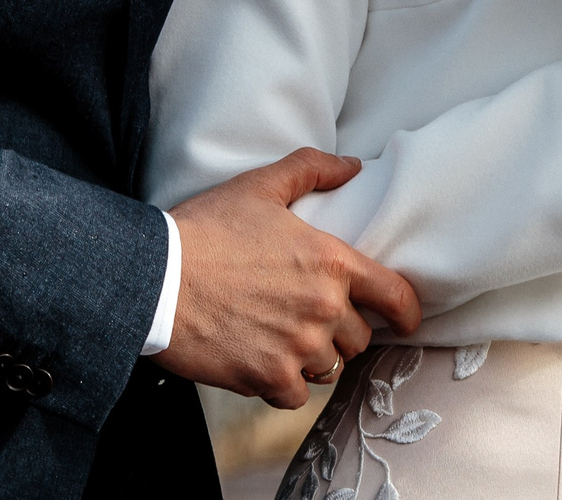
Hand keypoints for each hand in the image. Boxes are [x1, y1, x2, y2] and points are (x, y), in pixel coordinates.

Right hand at [157, 148, 422, 407]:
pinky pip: (296, 394)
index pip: (394, 297)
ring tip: (285, 339)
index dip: (406, 312)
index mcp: (331, 262)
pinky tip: (264, 363)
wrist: (155, 279)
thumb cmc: (206, 229)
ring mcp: (297, 348)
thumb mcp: (260, 186)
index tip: (404, 321)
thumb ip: (312, 169)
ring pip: (329, 367)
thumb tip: (353, 167)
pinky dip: (284, 383)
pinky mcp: (267, 377)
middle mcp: (323, 309)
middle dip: (342, 330)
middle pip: (359, 337)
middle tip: (311, 319)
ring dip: (313, 358)